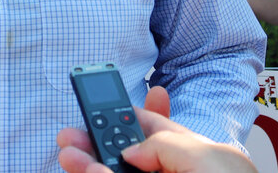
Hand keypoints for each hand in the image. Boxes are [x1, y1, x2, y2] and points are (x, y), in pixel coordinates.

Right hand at [57, 87, 255, 172]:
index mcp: (193, 154)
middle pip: (126, 157)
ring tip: (70, 159)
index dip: (121, 116)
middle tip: (70, 141)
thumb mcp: (206, 156)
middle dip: (96, 145)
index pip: (151, 128)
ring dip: (90, 167)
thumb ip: (164, 143)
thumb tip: (132, 152)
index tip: (94, 110)